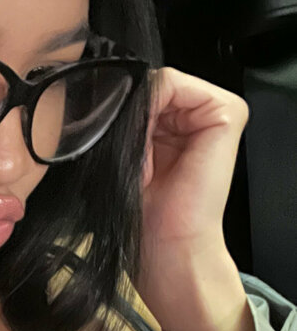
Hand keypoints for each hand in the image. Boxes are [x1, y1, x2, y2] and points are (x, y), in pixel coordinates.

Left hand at [134, 66, 249, 330]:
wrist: (168, 246)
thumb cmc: (144, 215)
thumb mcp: (125, 160)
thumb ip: (123, 122)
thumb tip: (109, 90)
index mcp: (173, 129)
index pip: (140, 94)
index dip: (117, 111)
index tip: (105, 142)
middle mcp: (194, 118)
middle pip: (148, 88)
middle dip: (126, 114)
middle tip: (124, 157)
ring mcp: (212, 113)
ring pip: (157, 84)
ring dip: (137, 118)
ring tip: (140, 159)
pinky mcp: (226, 112)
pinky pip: (174, 83)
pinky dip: (151, 107)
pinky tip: (151, 144)